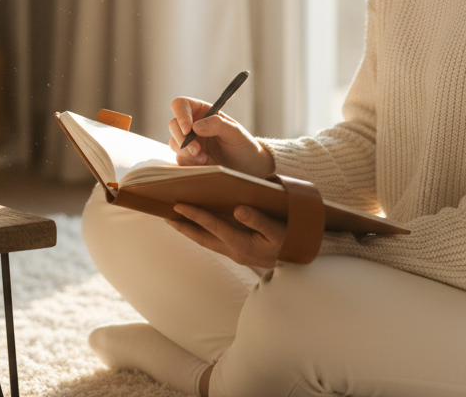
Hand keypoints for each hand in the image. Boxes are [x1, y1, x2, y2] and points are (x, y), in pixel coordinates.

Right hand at [168, 96, 274, 177]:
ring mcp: (189, 142)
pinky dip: (189, 163)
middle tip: (197, 150)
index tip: (188, 129)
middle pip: (173, 125)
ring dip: (186, 152)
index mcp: (203, 112)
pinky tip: (204, 165)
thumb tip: (195, 126)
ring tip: (205, 159)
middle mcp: (193, 125)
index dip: (181, 115)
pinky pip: (179, 159)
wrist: (247, 168)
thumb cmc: (243, 146)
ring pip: (174, 143)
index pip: (181, 105)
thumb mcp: (235, 132)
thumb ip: (217, 125)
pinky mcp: (188, 159)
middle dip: (183, 139)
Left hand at [168, 203, 285, 267]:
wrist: (301, 260)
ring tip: (175, 220)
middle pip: (202, 238)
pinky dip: (203, 232)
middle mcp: (234, 251)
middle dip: (183, 227)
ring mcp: (236, 253)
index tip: (178, 205)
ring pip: (207, 241)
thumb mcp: (277, 231)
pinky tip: (199, 226)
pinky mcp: (239, 252)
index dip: (195, 215)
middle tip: (165, 215)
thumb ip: (258, 220)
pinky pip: (215, 241)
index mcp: (241, 243)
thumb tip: (239, 209)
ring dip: (190, 231)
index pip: (212, 226)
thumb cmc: (290, 241)